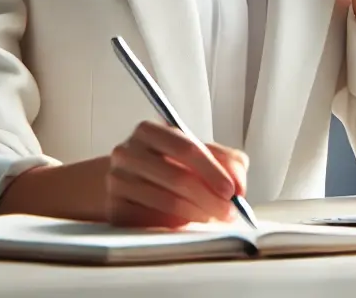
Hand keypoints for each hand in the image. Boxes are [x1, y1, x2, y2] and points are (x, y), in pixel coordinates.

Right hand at [105, 121, 248, 228]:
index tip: (232, 190)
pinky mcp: (115, 209)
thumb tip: (240, 184)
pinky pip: (153, 221)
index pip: (186, 147)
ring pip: (168, 202)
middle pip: (177, 177)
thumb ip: (225, 160)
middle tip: (229, 211)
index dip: (212, 170)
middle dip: (210, 198)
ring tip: (215, 218)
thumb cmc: (166, 163)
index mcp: (149, 130)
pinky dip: (177, 224)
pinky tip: (189, 223)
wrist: (125, 180)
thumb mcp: (195, 151)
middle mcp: (128, 153)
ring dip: (198, 214)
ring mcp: (118, 181)